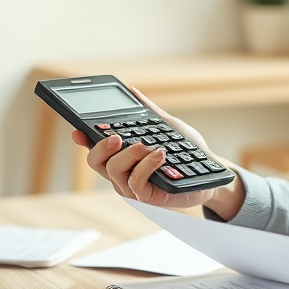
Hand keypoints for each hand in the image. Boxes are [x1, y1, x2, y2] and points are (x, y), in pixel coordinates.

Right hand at [71, 88, 244, 215]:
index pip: (95, 149)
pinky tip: (160, 154)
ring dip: (130, 154)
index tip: (77, 130)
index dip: (83, 140)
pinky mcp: (148, 197)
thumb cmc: (187, 152)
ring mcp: (134, 187)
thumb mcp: (166, 127)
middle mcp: (123, 173)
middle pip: (96, 163)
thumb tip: (132, 92)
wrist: (212, 171)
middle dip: (100, 147)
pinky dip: (146, 165)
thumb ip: (148, 113)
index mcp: (123, 157)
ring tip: (149, 145)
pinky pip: (135, 182)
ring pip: (113, 172)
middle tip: (116, 136)